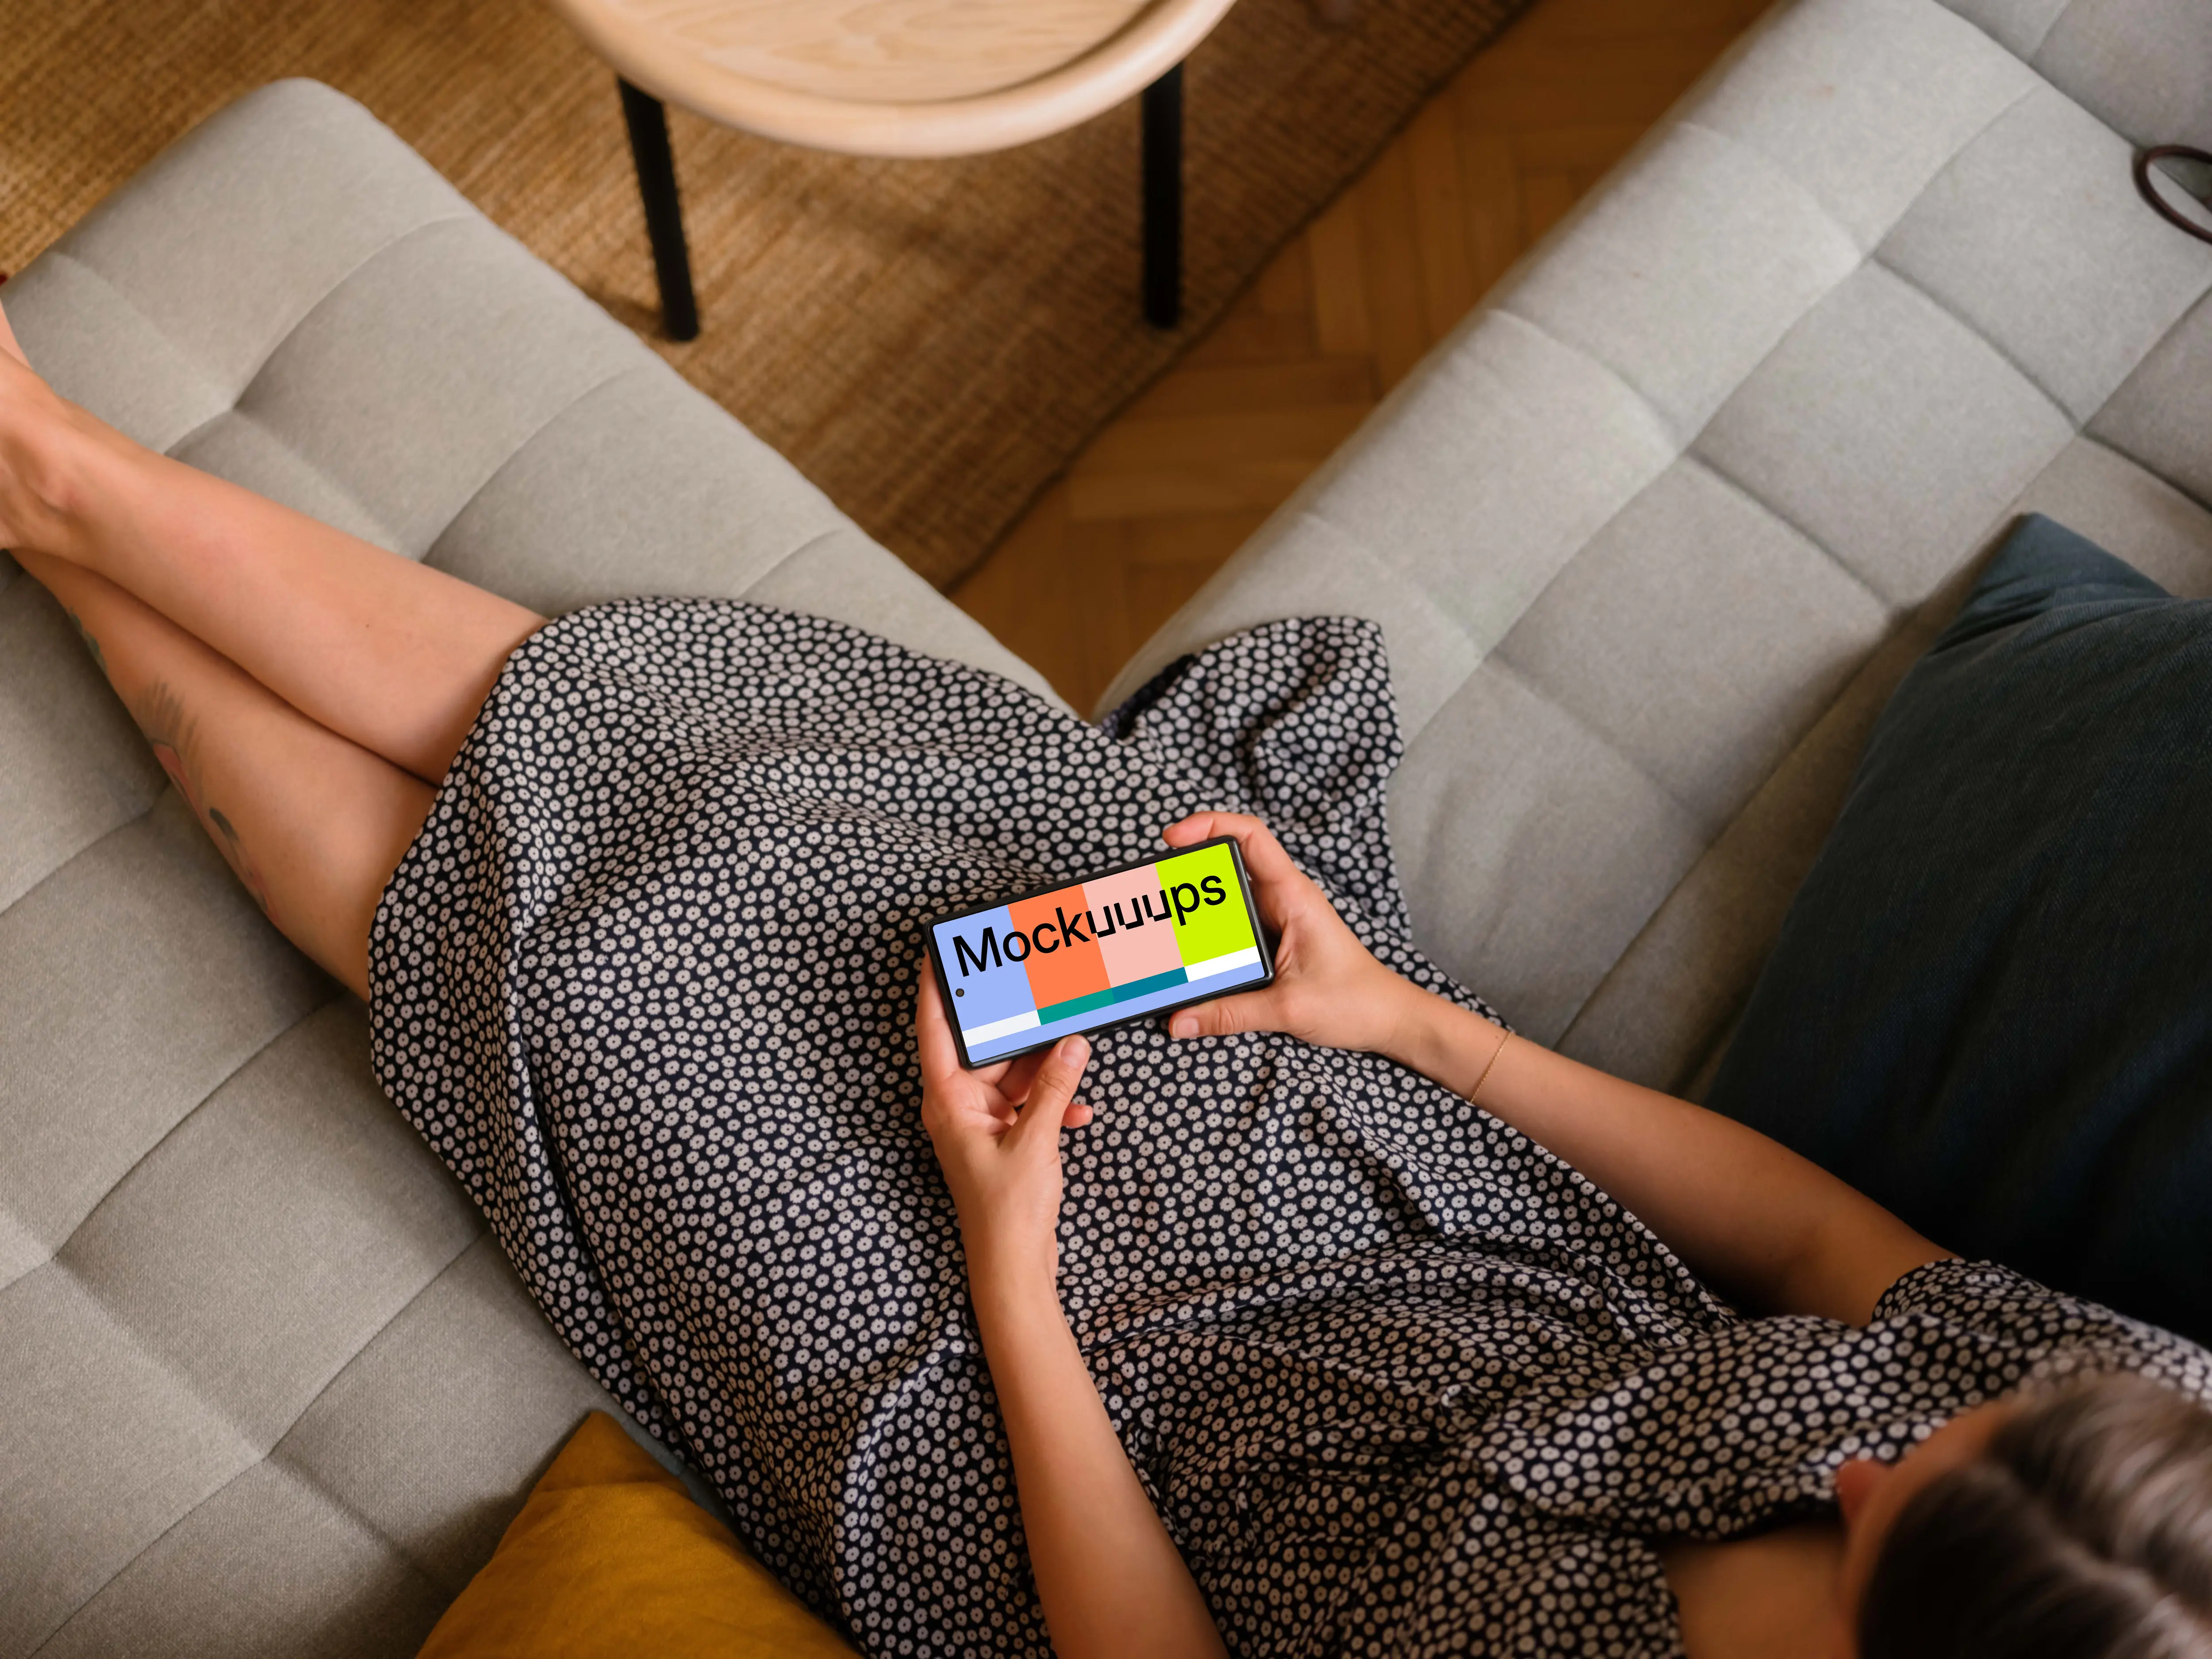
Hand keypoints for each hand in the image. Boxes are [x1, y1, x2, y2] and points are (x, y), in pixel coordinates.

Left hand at [916, 967, 1093, 1290]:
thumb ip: (1053, 1087)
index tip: (937, 952)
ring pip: (1011, 1076)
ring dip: (1043, 1069)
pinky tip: (1079, 1109)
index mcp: (947, 1101)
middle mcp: (958, 1107)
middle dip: (1016, 1027)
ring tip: (1075, 1046)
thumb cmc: (1007, 1210)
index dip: (934, 989)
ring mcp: (981, 1124)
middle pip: (983, 1049)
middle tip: (1035, 990)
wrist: (1012, 1265)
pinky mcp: (1003, 1139)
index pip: (934, 1030)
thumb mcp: (1035, 1139)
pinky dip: (1052, 1104)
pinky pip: (1027, 1105)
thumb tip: (1072, 1043)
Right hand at [1160, 812, 1419, 1054]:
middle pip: (1229, 862)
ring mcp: (1278, 918)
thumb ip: (1231, 1014)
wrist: (1390, 1018)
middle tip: (1153, 887)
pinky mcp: (1275, 939)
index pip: (1251, 836)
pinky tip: (1186, 949)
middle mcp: (1284, 899)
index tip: (1173, 837)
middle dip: (1188, 868)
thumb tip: (1179, 1021)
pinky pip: (1234, 924)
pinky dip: (1207, 930)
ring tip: (1161, 918)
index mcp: (1294, 896)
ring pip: (1228, 896)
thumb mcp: (1289, 1008)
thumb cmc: (1356, 1002)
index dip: (1210, 824)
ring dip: (1195, 903)